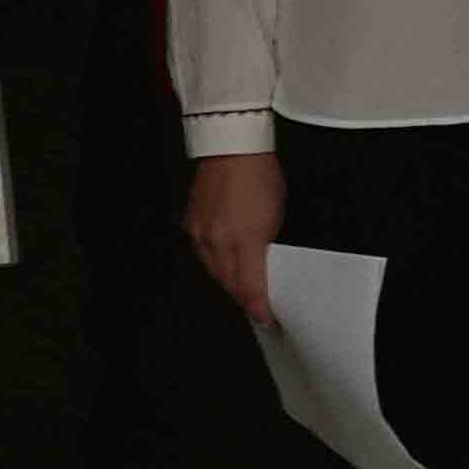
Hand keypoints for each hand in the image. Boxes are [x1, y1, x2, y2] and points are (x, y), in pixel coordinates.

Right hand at [185, 157, 283, 316]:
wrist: (232, 150)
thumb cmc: (262, 177)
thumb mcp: (277, 215)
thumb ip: (267, 247)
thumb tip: (264, 268)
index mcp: (245, 240)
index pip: (249, 286)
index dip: (257, 306)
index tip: (265, 318)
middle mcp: (218, 240)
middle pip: (229, 283)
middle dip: (244, 298)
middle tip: (258, 308)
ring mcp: (200, 233)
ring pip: (214, 271)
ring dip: (229, 283)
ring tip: (244, 291)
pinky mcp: (191, 225)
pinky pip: (202, 254)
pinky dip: (215, 264)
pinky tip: (225, 266)